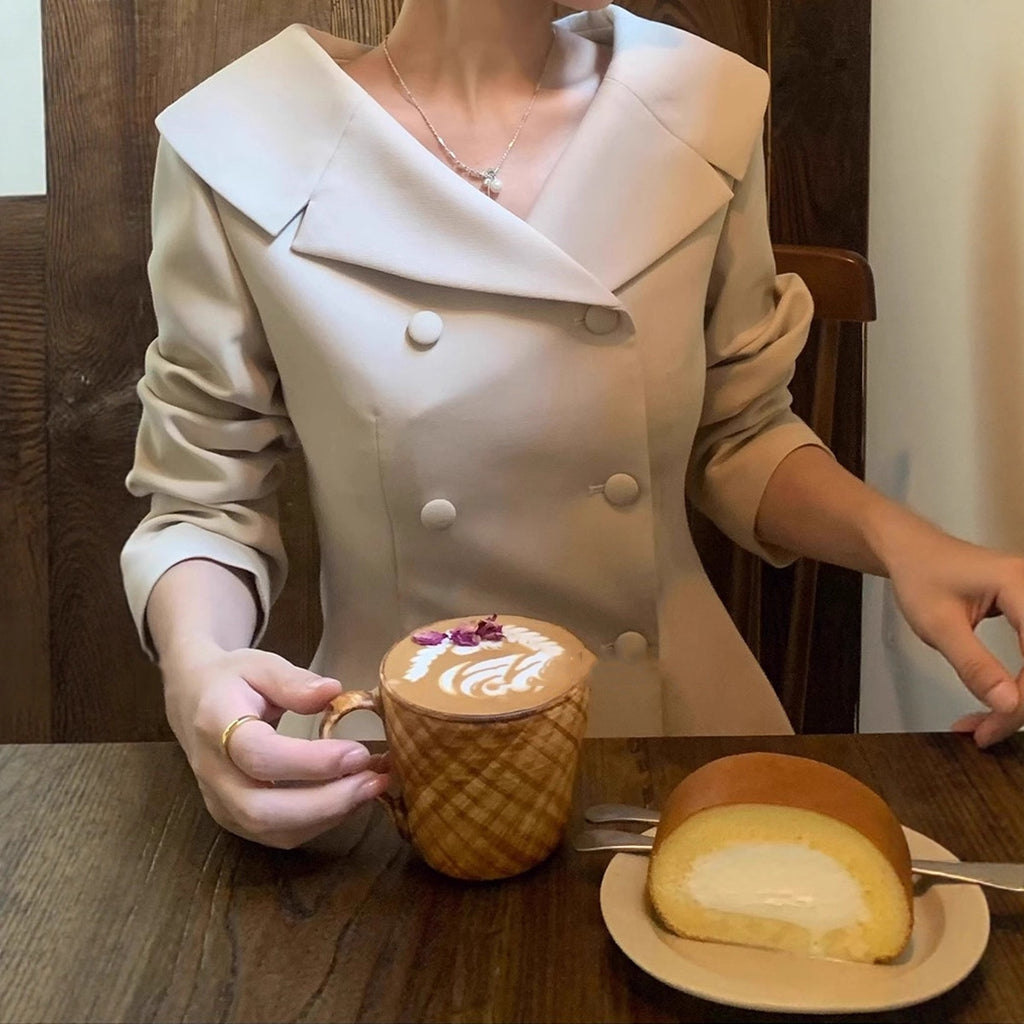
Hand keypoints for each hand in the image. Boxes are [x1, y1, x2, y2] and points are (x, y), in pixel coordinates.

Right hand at [161, 641, 388, 847]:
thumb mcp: (260, 664)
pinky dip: (319, 823)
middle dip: (326, 803)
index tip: (357, 753)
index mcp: (215, 725)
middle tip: (374, 780)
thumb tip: (334, 692)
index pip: (259, 755)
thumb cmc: (231, 679)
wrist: (193, 700)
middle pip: (262, 811)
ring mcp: (219, 803)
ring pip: (272, 831)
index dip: (311, 762)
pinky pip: (277, 835)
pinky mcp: (233, 819)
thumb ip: (294, 681)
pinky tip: (351, 798)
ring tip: (372, 787)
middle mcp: (212, 773)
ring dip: (329, 817)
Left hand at [885, 527, 1023, 747]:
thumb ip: (974, 665)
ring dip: (1018, 701)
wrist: (911, 552)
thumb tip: (1008, 705)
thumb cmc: (920, 576)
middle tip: (984, 733)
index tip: (992, 728)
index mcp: (1019, 586)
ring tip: (982, 726)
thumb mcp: (939, 626)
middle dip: (1020, 706)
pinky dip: (1017, 687)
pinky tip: (994, 707)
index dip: (1023, 698)